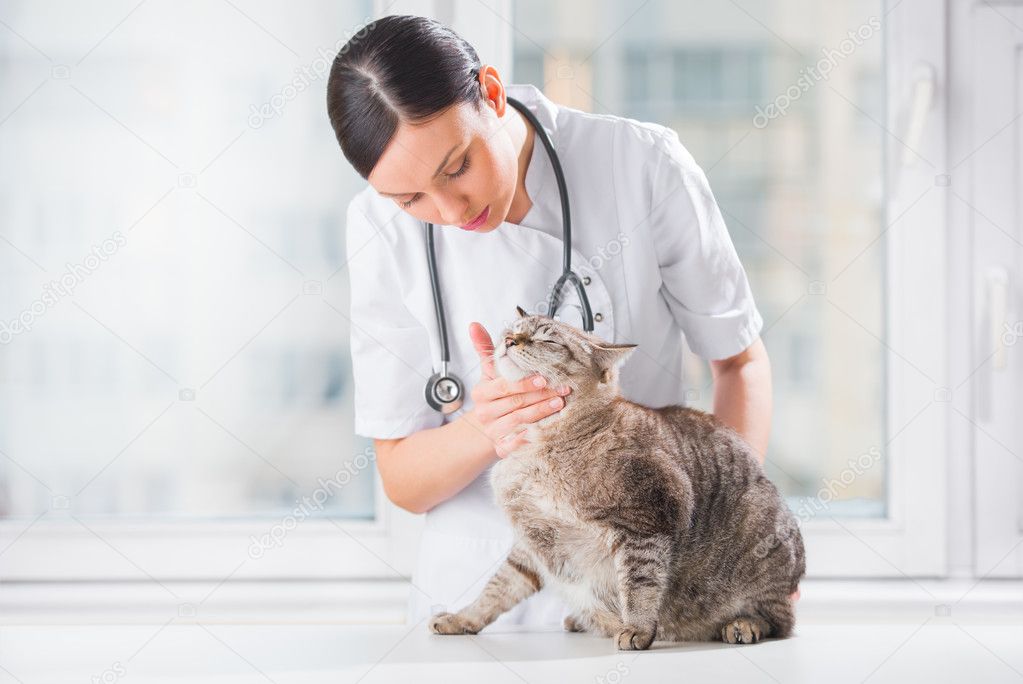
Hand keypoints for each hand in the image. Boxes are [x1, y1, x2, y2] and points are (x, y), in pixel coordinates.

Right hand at [464, 321, 570, 457]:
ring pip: (520, 422)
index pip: (504, 387)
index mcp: (481, 393)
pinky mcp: (502, 448)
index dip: (524, 383)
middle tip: (562, 388)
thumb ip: (485, 349)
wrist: (483, 427)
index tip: (544, 377)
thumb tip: (474, 324)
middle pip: (515, 404)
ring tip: (560, 404)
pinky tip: (549, 430)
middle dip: (541, 395)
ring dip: (542, 413)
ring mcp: (493, 432)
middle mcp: (486, 413)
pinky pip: (518, 444)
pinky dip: (533, 437)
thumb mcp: (488, 372)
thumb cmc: (493, 395)